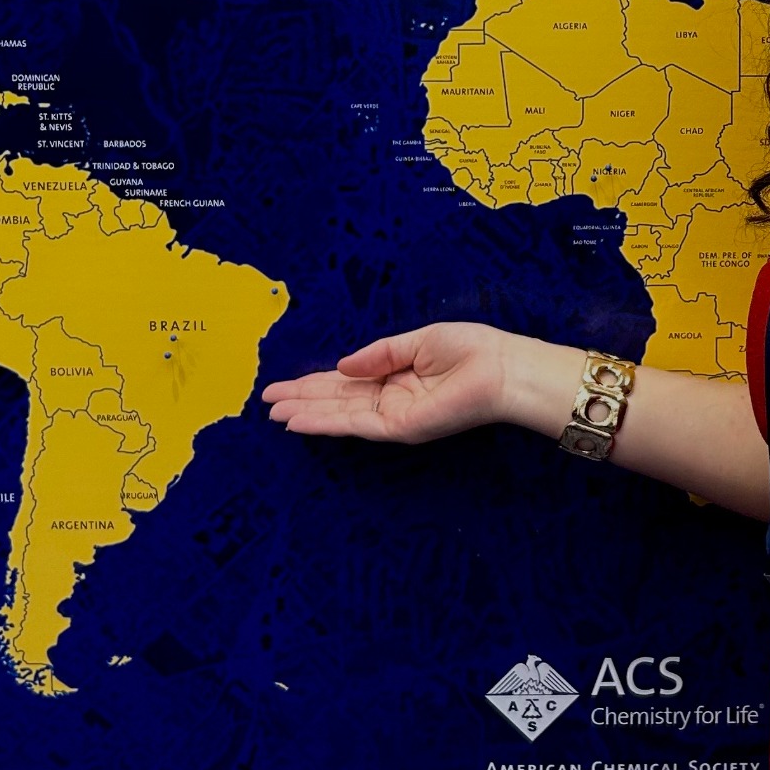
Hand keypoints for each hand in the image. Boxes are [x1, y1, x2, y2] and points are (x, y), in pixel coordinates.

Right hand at [261, 322, 563, 445]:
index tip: (286, 384)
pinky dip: (325, 422)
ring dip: (305, 413)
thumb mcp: (419, 341)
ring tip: (274, 413)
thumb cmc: (472, 349)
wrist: (502, 368)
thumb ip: (379, 354)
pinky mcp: (399, 428)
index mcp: (396, 377)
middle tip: (267, 401)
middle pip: (337, 400)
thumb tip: (341, 364)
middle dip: (302, 400)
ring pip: (339, 414)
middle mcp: (391, 400)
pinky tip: (299, 420)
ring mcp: (393, 417)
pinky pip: (355, 424)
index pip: (348, 382)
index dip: (316, 383)